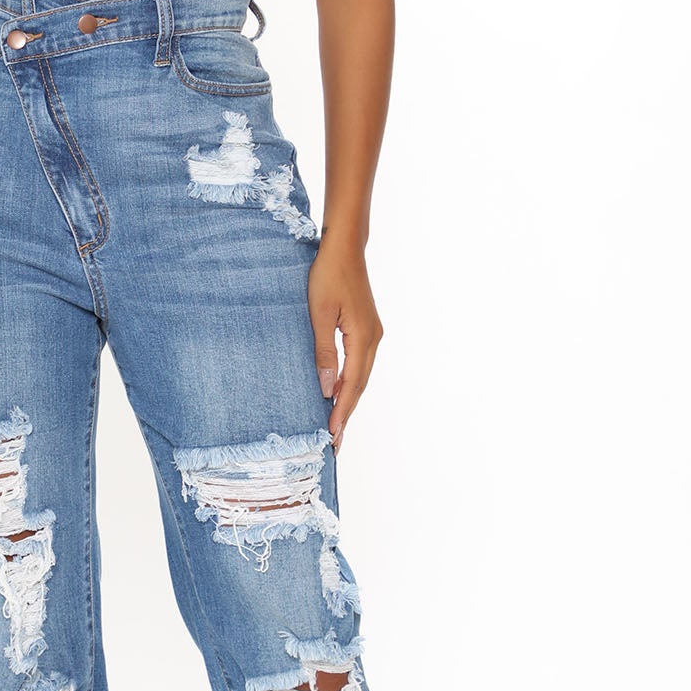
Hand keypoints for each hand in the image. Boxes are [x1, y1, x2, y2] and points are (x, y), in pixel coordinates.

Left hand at [307, 237, 383, 454]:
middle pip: (359, 386)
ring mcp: (371, 334)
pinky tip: (337, 393)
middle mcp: (372, 339)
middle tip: (335, 442)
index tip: (332, 435)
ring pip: (360, 376)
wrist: (344, 247)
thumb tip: (324, 387)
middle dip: (346, 414)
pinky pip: (358, 364)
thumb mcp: (318, 313)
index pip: (351, 385)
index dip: (341, 411)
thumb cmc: (327, 274)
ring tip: (335, 425)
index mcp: (362, 338)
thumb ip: (323, 351)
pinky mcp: (365, 328)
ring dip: (348, 400)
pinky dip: (349, 383)